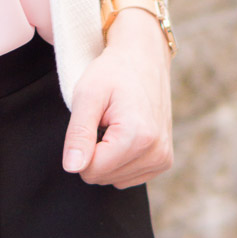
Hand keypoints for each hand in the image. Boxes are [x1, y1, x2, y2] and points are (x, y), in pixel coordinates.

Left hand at [61, 7, 173, 187]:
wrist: (144, 58)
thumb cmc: (113, 73)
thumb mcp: (87, 96)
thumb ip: (78, 134)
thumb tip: (73, 167)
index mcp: (137, 136)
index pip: (90, 171)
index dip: (81, 149)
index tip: (93, 123)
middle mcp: (155, 151)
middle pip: (101, 178)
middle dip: (95, 153)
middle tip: (105, 122)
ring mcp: (162, 158)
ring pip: (113, 180)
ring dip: (107, 156)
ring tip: (116, 126)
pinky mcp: (163, 161)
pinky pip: (127, 178)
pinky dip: (120, 161)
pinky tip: (126, 135)